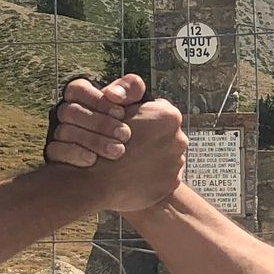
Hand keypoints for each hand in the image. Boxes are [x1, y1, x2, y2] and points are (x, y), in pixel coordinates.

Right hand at [44, 73, 146, 168]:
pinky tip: (93, 160)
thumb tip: (113, 94)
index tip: (121, 113)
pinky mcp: (56, 154)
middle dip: (100, 123)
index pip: (77, 89)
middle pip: (71, 111)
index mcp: (81, 95)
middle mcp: (66, 113)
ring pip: (64, 131)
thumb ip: (130, 88)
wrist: (132, 157)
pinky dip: (74, 154)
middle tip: (125, 135)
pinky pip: (55, 150)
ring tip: (117, 151)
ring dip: (92, 141)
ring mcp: (59, 134)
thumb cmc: (131, 123)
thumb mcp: (135, 102)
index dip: (98, 101)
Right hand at [103, 97, 186, 213]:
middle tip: (130, 145)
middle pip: (167, 135)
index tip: (131, 126)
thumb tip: (135, 88)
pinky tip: (136, 176)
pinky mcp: (171, 185)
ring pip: (167, 156)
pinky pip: (165, 176)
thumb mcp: (111, 106)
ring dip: (153, 158)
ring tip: (131, 162)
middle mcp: (179, 139)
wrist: (94, 183)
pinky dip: (153, 176)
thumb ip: (128, 94)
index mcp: (169, 116)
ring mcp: (177, 164)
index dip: (144, 117)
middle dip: (152, 138)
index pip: (162, 111)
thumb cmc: (99, 141)